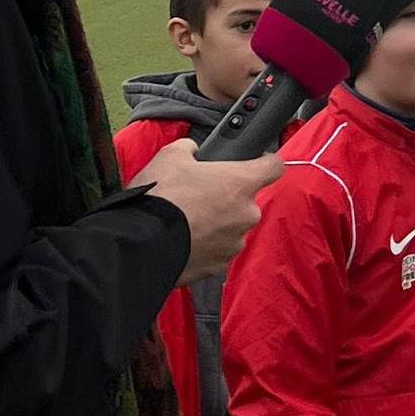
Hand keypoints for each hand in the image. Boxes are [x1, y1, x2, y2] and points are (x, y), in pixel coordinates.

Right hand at [130, 138, 280, 285]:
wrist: (140, 244)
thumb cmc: (160, 197)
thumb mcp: (170, 156)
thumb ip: (190, 148)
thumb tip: (192, 150)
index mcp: (241, 183)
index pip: (273, 167)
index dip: (263, 162)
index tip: (254, 162)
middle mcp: (246, 214)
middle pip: (247, 201)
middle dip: (228, 198)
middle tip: (201, 195)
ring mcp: (234, 243)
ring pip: (231, 228)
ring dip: (216, 224)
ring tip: (187, 220)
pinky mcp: (218, 267)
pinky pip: (216, 251)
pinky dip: (204, 246)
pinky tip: (183, 239)